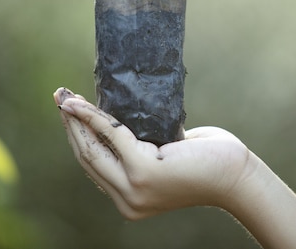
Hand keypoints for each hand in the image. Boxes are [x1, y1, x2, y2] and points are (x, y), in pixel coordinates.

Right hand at [54, 87, 252, 219]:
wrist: (236, 175)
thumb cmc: (207, 160)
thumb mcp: (165, 154)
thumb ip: (141, 146)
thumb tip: (117, 120)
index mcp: (129, 198)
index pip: (94, 166)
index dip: (77, 138)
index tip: (67, 113)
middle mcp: (127, 200)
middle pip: (86, 157)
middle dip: (69, 125)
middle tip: (59, 98)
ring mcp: (134, 188)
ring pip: (91, 149)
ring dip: (75, 119)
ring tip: (63, 96)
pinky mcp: (144, 172)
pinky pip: (112, 135)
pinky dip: (94, 116)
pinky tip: (81, 102)